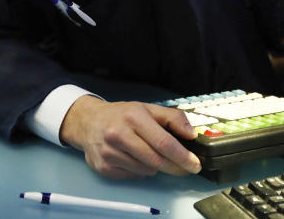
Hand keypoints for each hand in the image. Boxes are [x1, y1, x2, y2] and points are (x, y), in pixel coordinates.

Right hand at [59, 96, 201, 178]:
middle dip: (175, 167)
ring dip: (155, 167)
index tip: (195, 164)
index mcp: (133, 117)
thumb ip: (173, 118)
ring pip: (146, 170)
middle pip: (156, 160)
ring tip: (150, 154)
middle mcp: (119, 134)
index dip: (182, 156)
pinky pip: (133, 176)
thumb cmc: (121, 115)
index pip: (163, 142)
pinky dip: (140, 171)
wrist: (88, 122)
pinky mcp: (104, 167)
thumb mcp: (148, 108)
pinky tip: (135, 159)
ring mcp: (109, 153)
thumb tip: (191, 134)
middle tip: (185, 168)